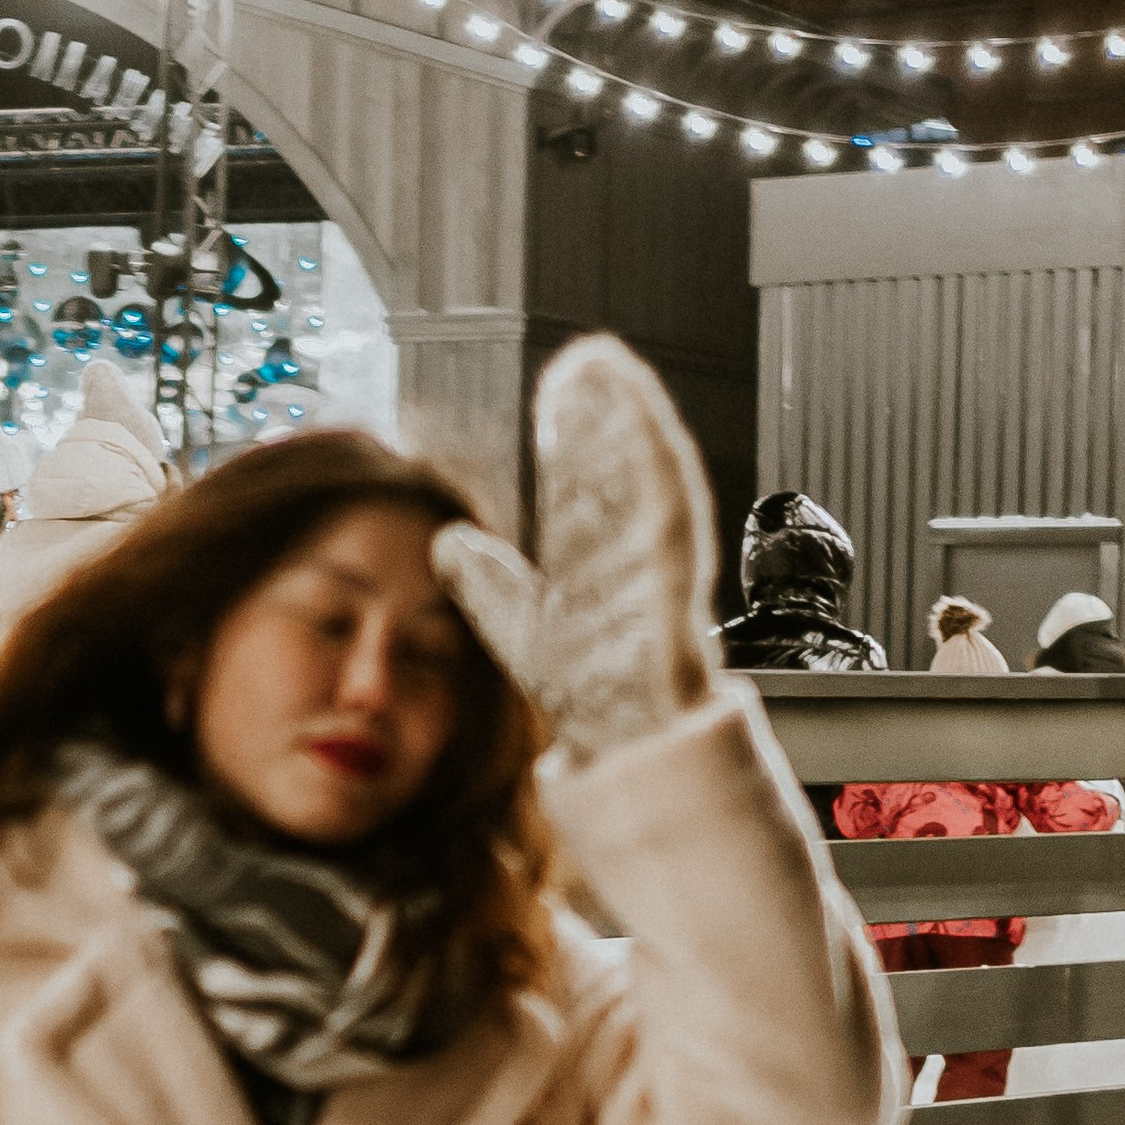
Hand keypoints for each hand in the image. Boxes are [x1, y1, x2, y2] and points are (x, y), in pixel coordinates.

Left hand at [434, 334, 716, 762]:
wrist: (631, 765)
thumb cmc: (596, 702)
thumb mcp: (523, 635)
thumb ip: (490, 588)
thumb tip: (448, 543)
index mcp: (600, 565)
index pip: (583, 484)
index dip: (576, 433)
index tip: (570, 376)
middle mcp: (632, 568)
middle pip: (618, 481)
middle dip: (606, 420)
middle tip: (591, 359)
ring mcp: (657, 594)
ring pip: (653, 502)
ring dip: (639, 440)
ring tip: (622, 385)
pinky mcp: (676, 624)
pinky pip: (675, 559)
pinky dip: (668, 506)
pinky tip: (660, 456)